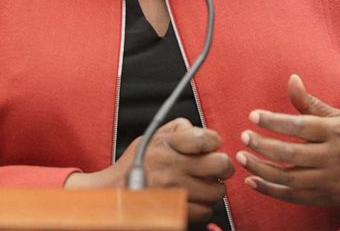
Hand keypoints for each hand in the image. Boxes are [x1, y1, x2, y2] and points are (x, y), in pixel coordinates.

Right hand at [66, 117, 233, 221]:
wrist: (116, 192)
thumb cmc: (138, 163)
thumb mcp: (154, 136)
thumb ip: (180, 128)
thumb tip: (202, 130)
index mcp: (167, 144)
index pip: (207, 138)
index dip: (215, 142)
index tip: (212, 146)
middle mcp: (172, 166)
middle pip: (220, 165)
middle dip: (223, 167)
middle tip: (218, 168)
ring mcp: (174, 190)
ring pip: (216, 191)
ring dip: (213, 189)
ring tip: (202, 185)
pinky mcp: (175, 210)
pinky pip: (205, 211)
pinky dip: (203, 207)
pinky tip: (193, 199)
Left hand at [236, 74, 339, 213]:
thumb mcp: (335, 116)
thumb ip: (309, 102)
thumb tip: (291, 78)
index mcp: (334, 132)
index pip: (300, 126)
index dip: (274, 121)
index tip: (253, 115)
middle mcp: (330, 157)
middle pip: (291, 153)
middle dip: (263, 145)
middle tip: (243, 136)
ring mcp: (325, 180)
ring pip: (288, 177)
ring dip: (260, 168)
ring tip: (242, 157)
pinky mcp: (320, 198)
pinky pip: (290, 196)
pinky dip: (268, 190)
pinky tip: (251, 180)